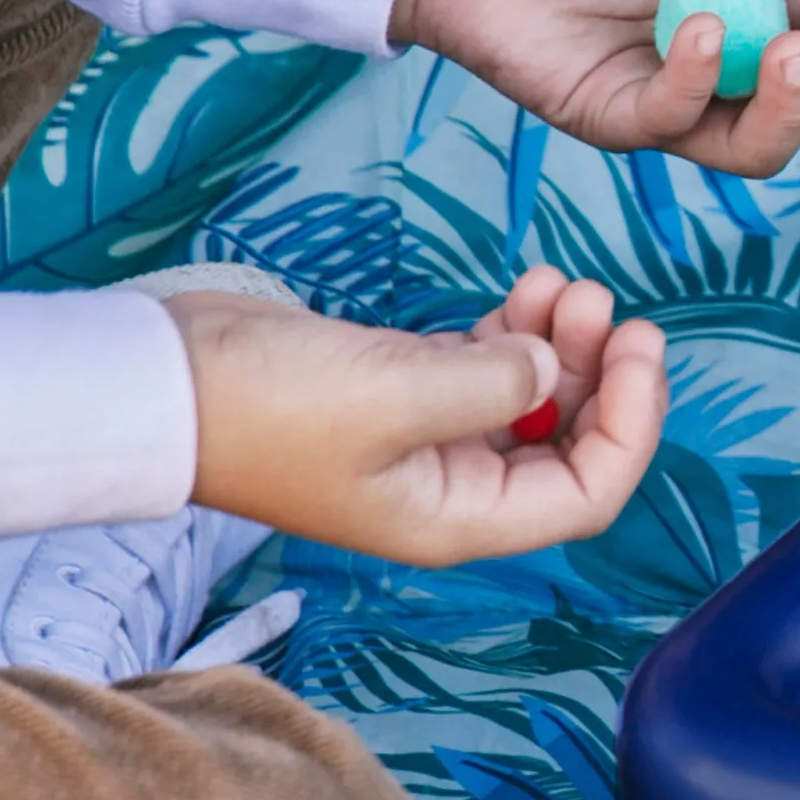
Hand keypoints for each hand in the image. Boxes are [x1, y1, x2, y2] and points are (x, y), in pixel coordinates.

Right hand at [168, 271, 666, 565]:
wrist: (159, 382)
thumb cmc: (266, 404)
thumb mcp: (396, 392)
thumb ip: (493, 383)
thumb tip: (545, 368)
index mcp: (458, 518)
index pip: (587, 494)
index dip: (630, 425)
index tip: (639, 345)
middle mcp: (451, 490)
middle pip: (566, 444)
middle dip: (597, 372)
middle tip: (598, 299)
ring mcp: (423, 441)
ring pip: (528, 399)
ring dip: (558, 343)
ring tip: (560, 281)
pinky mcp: (397, 391)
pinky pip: (485, 369)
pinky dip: (513, 333)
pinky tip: (524, 292)